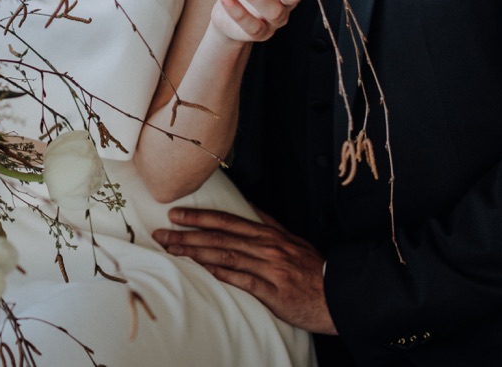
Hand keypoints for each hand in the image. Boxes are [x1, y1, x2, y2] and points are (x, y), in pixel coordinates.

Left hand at [154, 206, 337, 334]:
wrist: (340, 294)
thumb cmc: (314, 269)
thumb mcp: (292, 240)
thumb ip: (269, 223)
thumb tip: (250, 207)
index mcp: (268, 235)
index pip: (227, 221)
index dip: (199, 217)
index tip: (175, 214)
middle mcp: (266, 248)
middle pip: (219, 237)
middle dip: (187, 234)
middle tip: (161, 232)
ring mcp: (269, 269)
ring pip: (225, 256)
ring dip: (195, 252)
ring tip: (172, 250)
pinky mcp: (273, 291)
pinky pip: (241, 280)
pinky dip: (220, 274)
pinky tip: (201, 270)